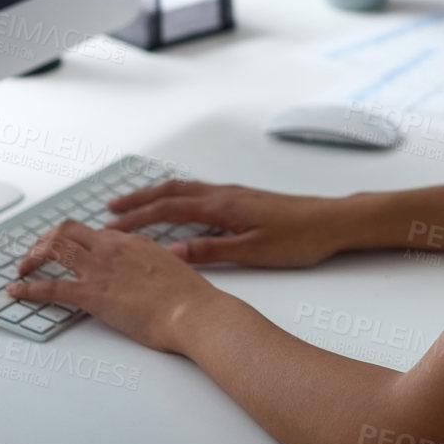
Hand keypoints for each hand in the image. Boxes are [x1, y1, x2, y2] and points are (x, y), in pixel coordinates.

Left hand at [9, 220, 218, 352]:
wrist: (193, 312)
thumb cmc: (189, 298)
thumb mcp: (171, 268)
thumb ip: (152, 263)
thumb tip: (148, 269)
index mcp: (132, 241)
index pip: (93, 232)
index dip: (74, 239)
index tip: (66, 248)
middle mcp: (112, 248)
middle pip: (67, 230)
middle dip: (45, 240)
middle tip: (36, 255)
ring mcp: (100, 269)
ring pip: (54, 248)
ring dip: (32, 257)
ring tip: (22, 268)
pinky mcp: (92, 294)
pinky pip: (50, 286)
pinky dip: (27, 288)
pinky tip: (15, 291)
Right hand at [105, 181, 349, 267]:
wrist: (332, 221)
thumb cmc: (299, 238)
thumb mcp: (253, 252)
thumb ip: (211, 251)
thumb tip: (171, 253)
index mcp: (222, 206)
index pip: (169, 209)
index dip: (137, 217)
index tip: (111, 226)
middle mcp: (224, 194)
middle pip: (171, 192)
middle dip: (138, 200)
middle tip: (110, 209)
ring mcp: (234, 194)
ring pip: (185, 189)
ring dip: (156, 195)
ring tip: (135, 204)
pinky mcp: (243, 198)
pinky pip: (199, 192)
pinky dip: (178, 196)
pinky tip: (177, 206)